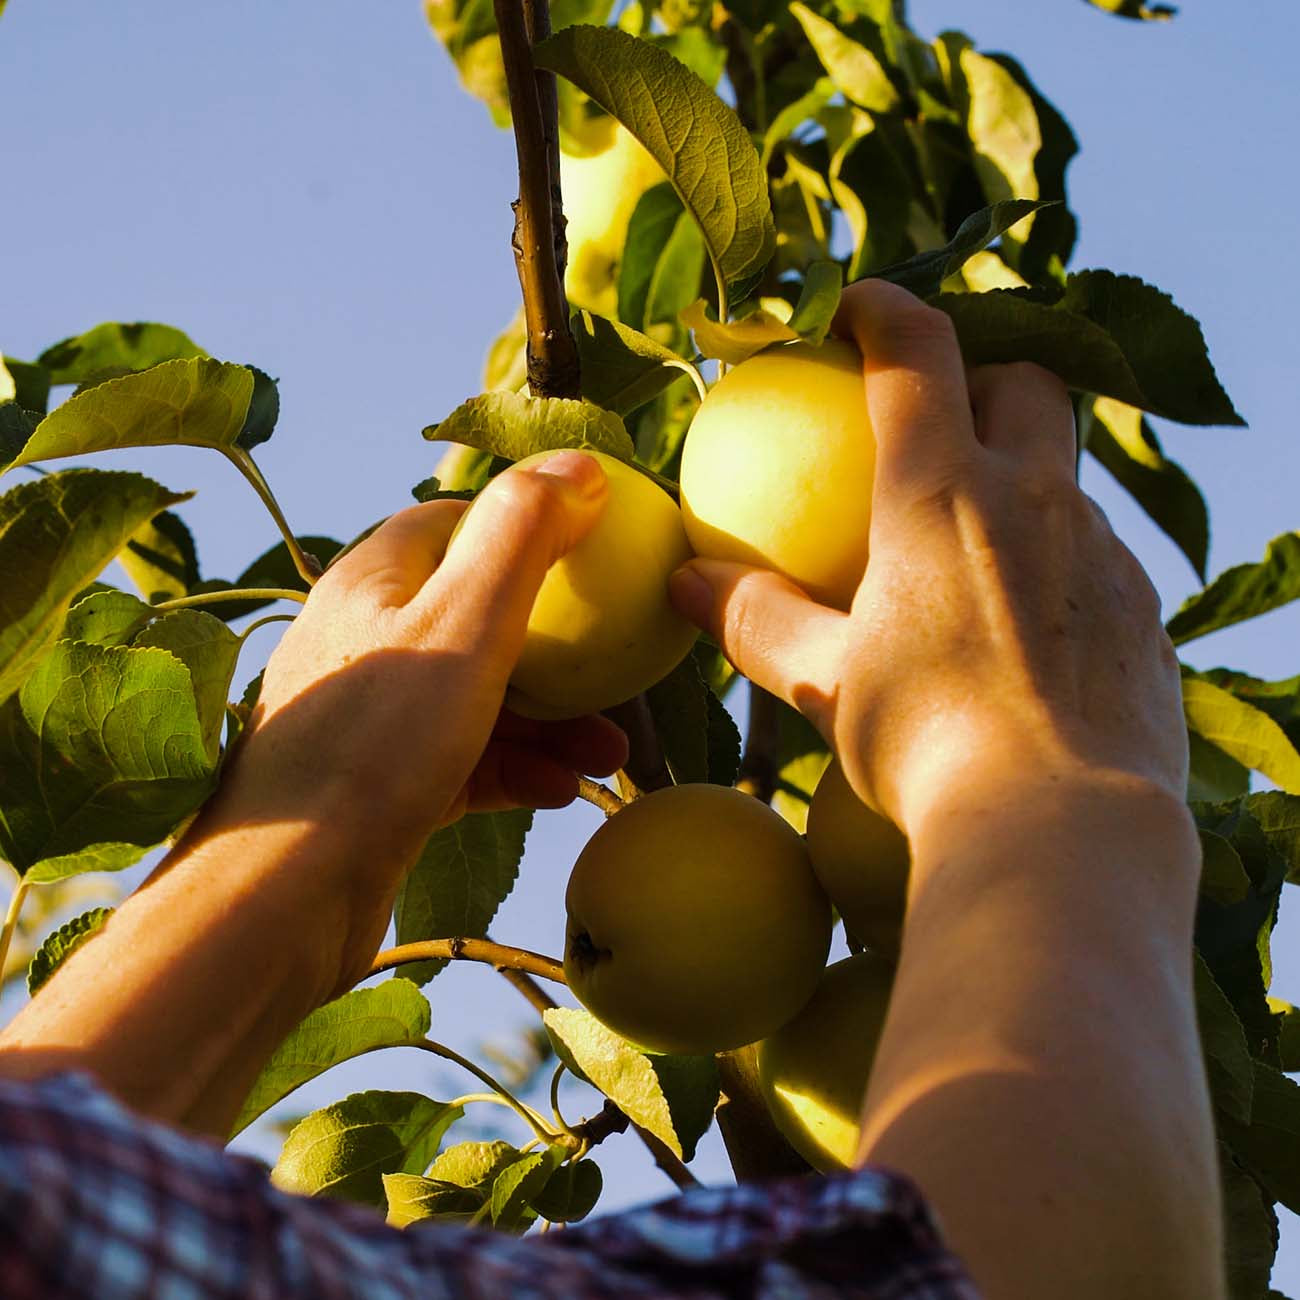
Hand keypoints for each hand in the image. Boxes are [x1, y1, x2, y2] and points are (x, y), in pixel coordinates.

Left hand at [214, 450, 627, 863]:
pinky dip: (513, 769)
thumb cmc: (375, 745)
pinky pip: (461, 759)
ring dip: (549, 721)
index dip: (531, 531)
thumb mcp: (465, 623)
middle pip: (480, 617)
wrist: (285, 892)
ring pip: (478, 697)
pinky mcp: (377, 783)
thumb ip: (520, 535)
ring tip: (607, 755)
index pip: (459, 523)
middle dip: (558, 650)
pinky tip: (558, 792)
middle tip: (620, 682)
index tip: (597, 558)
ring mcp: (370, 715)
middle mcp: (367, 639)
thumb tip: (578, 464)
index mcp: (374, 580)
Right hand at [670, 279, 1185, 834]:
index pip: (919, 355)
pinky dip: (1055, 554)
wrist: (1061, 827)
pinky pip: (1096, 552)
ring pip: (1065, 472)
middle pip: (1024, 384)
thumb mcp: (825, 681)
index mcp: (943, 494)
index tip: (856, 308)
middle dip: (980, 375)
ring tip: (975, 536)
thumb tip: (684, 581)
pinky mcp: (1144, 610)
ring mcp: (1101, 551)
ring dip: (1021, 473)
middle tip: (933, 418)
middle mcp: (1035, 499)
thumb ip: (755, 619)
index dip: (885, 312)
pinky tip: (1024, 624)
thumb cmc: (925, 746)